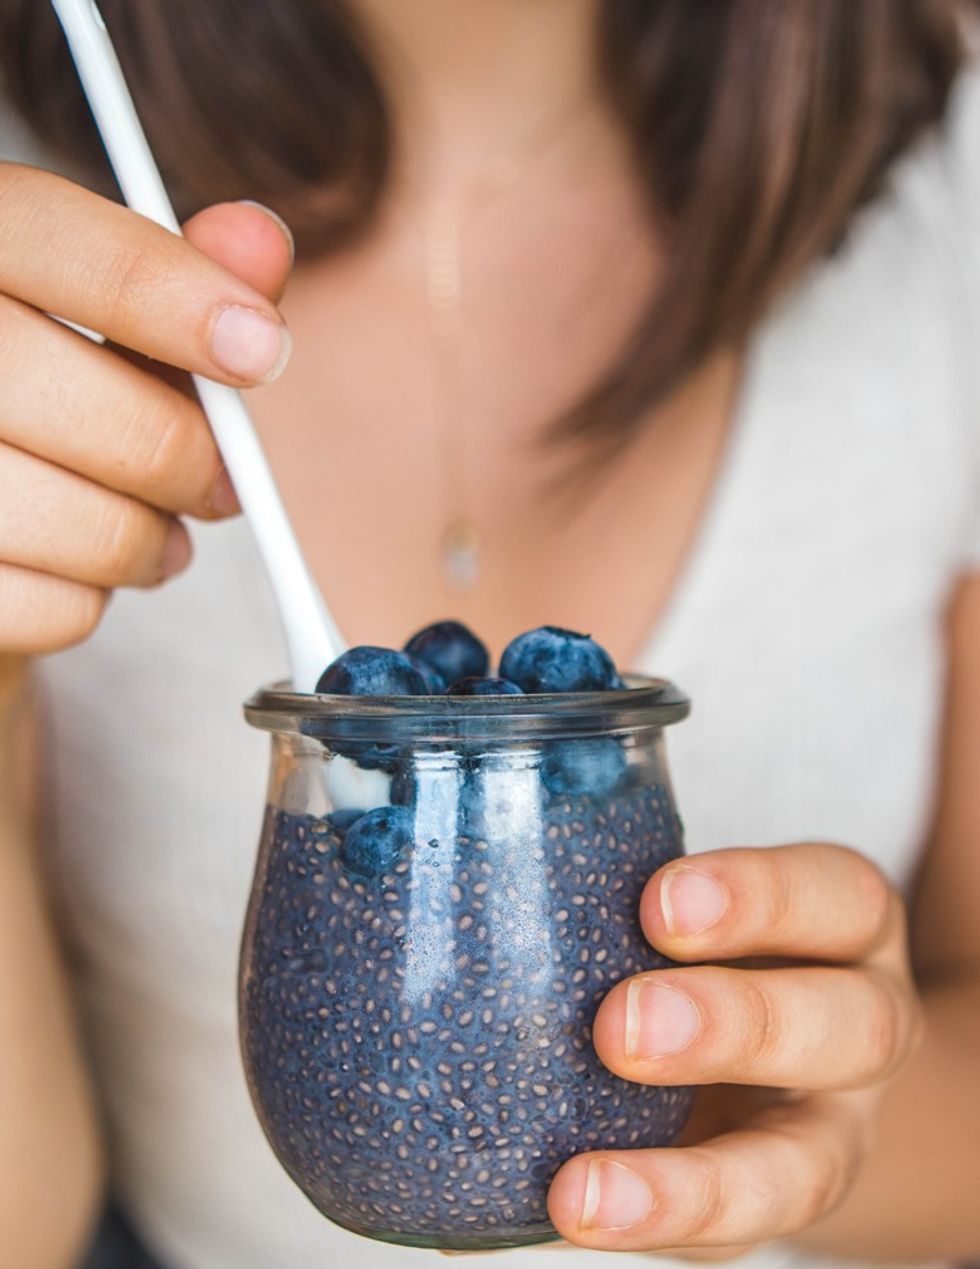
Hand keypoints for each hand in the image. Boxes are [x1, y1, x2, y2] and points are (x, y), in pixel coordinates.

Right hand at [0, 164, 294, 653]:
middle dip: (181, 453)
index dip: (169, 294)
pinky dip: (87, 601)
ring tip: (150, 531)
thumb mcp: (97, 320)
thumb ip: (180, 278)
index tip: (263, 348)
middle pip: (67, 394)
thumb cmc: (39, 399)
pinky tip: (75, 570)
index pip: (51, 238)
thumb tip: (262, 237)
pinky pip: (47, 605)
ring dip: (145, 542)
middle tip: (225, 484)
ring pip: (71, 520)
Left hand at [546, 842, 923, 1259]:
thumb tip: (471, 891)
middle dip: (735, 1026)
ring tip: (582, 1188)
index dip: (758, 898)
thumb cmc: (713, 945)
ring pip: (808, 1169)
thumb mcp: (706, 905)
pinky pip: (733, 1240)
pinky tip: (562, 1213)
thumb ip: (630, 899)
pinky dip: (649, 1228)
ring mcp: (830, 1131)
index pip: (836, 896)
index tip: (657, 901)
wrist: (772, 1059)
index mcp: (845, 929)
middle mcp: (861, 1029)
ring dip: (691, 1182)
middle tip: (618, 1027)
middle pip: (856, 1029)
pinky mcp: (779, 1205)